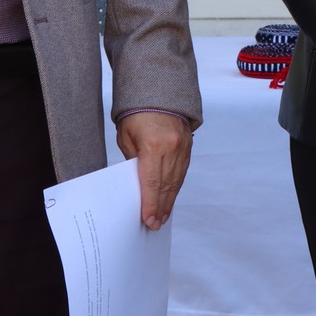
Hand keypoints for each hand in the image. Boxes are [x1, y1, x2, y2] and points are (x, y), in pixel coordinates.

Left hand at [115, 111, 191, 230]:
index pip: (151, 183)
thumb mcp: (126, 137)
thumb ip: (133, 161)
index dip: (150, 205)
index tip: (148, 220)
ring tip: (163, 216)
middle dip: (160, 208)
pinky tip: (171, 198)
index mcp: (153, 145)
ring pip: (176, 182)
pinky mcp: (188, 147)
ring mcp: (183, 147)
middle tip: (155, 224)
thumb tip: (137, 184)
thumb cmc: (137, 113)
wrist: (159, 91)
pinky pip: (182, 173)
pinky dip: (176, 187)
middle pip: (166, 186)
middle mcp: (171, 148)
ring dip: (169, 201)